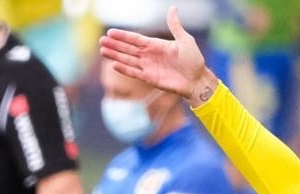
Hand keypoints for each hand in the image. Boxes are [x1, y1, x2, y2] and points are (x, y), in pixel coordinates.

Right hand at [99, 6, 217, 103]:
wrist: (198, 80)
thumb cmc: (194, 60)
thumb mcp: (185, 40)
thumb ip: (175, 26)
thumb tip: (172, 8)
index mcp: (156, 45)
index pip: (135, 39)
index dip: (123, 36)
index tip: (110, 32)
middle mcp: (149, 55)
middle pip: (128, 49)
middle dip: (115, 45)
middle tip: (101, 41)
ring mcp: (149, 67)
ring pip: (128, 60)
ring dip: (115, 56)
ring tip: (103, 51)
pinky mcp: (150, 79)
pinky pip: (135, 73)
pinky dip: (125, 69)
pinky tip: (114, 65)